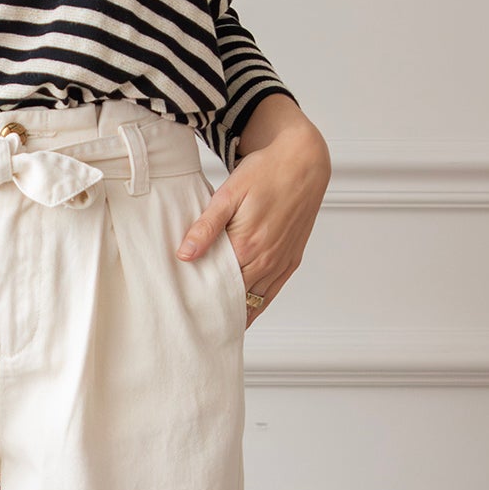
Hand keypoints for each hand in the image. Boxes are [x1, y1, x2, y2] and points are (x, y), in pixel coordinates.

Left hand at [176, 96, 329, 320]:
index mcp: (247, 245)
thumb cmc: (265, 172)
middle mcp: (266, 259)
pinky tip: (244, 315)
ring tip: (215, 327)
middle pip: (236, 297)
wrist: (303, 162)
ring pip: (255, 300)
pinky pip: (272, 293)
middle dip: (216, 310)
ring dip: (237, 314)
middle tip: (194, 324)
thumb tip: (184, 254)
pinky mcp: (292, 260)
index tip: (184, 310)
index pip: (217, 285)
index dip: (201, 298)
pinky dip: (257, 306)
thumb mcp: (229, 194)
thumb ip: (206, 226)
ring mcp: (281, 262)